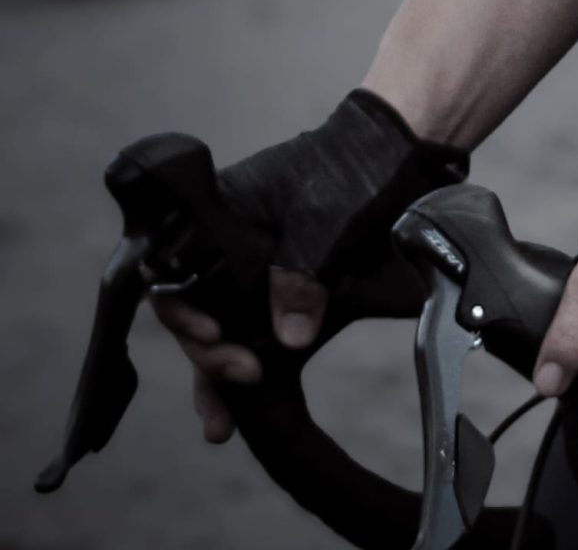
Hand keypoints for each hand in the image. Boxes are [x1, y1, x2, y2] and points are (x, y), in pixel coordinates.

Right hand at [149, 89, 466, 443]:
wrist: (400, 151)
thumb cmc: (354, 164)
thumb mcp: (326, 214)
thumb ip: (301, 271)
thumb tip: (289, 340)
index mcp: (221, 212)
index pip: (176, 272)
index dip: (184, 311)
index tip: (214, 334)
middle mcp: (227, 245)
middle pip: (195, 310)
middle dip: (210, 354)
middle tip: (244, 378)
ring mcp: (254, 270)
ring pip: (221, 329)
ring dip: (219, 374)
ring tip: (221, 426)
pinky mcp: (284, 290)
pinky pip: (256, 331)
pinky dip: (249, 363)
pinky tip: (241, 410)